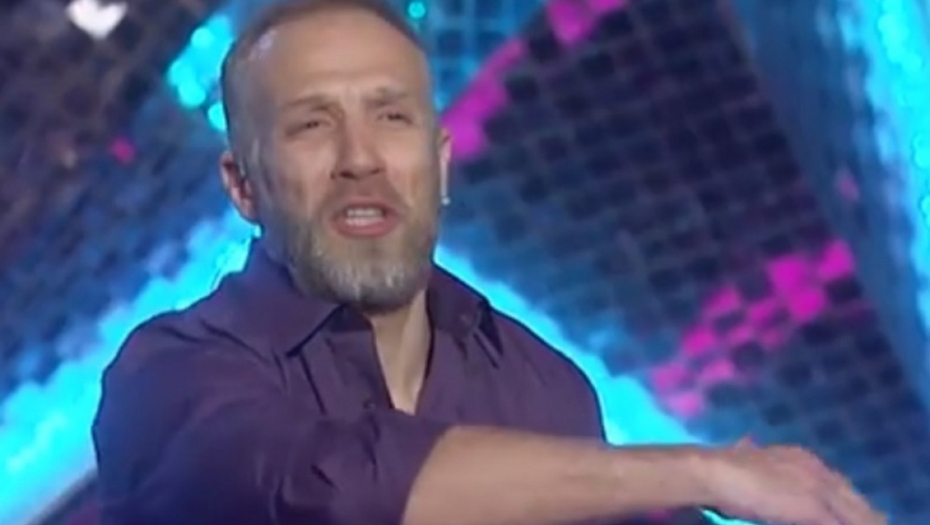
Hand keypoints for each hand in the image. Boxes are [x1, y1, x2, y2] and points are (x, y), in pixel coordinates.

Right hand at [699, 440, 886, 524]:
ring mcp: (815, 488)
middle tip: (877, 520)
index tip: (854, 506)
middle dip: (861, 510)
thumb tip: (745, 441)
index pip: (833, 478)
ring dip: (859, 519)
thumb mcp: (740, 450)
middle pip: (848, 494)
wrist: (714, 471)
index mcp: (798, 455)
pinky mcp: (813, 508)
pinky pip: (839, 524)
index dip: (845, 494)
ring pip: (851, 511)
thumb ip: (749, 447)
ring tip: (871, 524)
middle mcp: (813, 467)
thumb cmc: (722, 465)